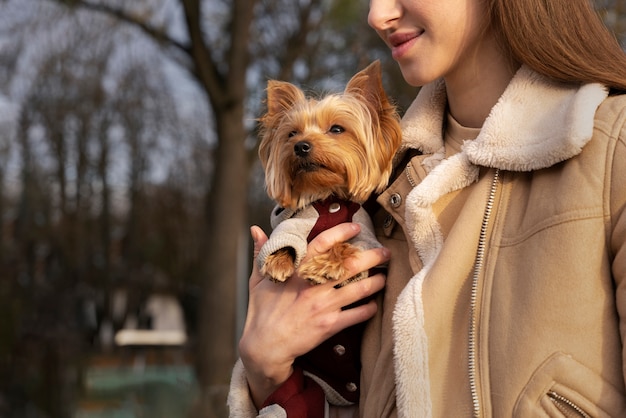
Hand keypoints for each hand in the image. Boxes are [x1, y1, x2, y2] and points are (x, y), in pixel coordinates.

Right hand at [239, 223, 388, 407]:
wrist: (265, 347)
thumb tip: (256, 230)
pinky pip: (358, 315)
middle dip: (372, 256)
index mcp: (297, 271)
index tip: (355, 228)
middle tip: (385, 252)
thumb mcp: (258, 279)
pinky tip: (374, 304)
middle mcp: (313, 286)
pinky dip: (370, 309)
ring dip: (376, 281)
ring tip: (384, 277)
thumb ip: (261, 253)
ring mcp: (324, 305)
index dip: (341, 234)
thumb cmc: (261, 312)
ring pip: (360, 289)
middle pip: (350, 265)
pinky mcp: (330, 325)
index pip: (322, 245)